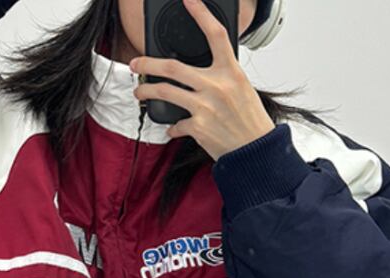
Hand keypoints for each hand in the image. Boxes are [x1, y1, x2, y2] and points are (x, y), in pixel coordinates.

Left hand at [130, 0, 275, 159]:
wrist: (254, 150)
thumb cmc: (250, 120)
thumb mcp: (241, 88)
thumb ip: (221, 76)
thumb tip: (199, 71)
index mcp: (231, 72)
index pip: (215, 35)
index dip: (201, 14)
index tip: (188, 0)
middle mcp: (216, 86)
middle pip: (173, 67)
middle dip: (148, 63)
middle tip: (135, 63)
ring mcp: (205, 107)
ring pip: (165, 92)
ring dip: (146, 91)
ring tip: (140, 92)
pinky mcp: (198, 128)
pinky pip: (175, 124)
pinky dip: (171, 127)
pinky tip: (172, 128)